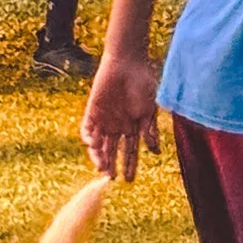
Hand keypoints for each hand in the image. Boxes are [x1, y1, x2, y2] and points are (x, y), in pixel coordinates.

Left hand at [82, 52, 161, 183]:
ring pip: (98, 144)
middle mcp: (116, 126)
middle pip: (111, 151)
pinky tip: (93, 143)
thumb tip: (156, 152)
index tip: (129, 180)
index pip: (129, 151)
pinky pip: (87, 129)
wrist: (127, 62)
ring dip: (98, 156)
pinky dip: (88, 138)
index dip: (129, 166)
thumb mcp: (150, 109)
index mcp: (131, 127)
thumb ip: (150, 130)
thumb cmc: (143, 83)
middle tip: (111, 176)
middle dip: (111, 165)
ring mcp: (103, 119)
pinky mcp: (91, 110)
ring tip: (102, 165)